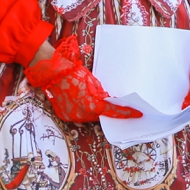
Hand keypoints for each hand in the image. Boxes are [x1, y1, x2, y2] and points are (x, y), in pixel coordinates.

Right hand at [25, 32, 139, 123]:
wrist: (52, 72)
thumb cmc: (74, 73)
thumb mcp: (93, 82)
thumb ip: (101, 94)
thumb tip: (107, 101)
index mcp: (92, 105)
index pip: (113, 111)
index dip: (126, 113)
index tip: (137, 114)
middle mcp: (83, 114)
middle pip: (99, 116)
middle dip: (103, 110)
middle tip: (108, 102)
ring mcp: (73, 116)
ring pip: (88, 116)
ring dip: (91, 109)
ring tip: (87, 97)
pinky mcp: (64, 116)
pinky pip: (77, 115)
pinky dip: (80, 109)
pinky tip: (78, 100)